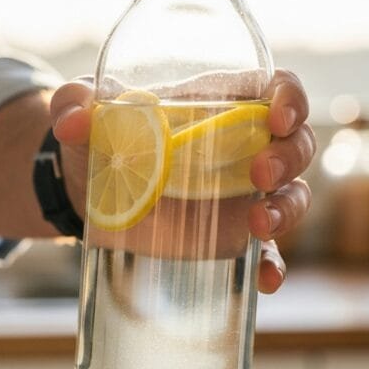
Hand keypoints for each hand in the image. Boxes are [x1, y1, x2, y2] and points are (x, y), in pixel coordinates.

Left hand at [50, 69, 314, 293]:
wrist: (83, 183)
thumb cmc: (97, 130)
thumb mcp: (81, 108)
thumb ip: (73, 104)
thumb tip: (73, 124)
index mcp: (221, 100)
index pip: (278, 88)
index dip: (291, 98)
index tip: (278, 116)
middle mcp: (244, 145)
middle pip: (295, 144)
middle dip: (288, 158)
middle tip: (258, 174)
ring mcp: (242, 193)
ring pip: (292, 196)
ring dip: (287, 210)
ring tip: (259, 226)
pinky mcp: (228, 233)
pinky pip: (265, 252)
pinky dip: (272, 266)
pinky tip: (266, 280)